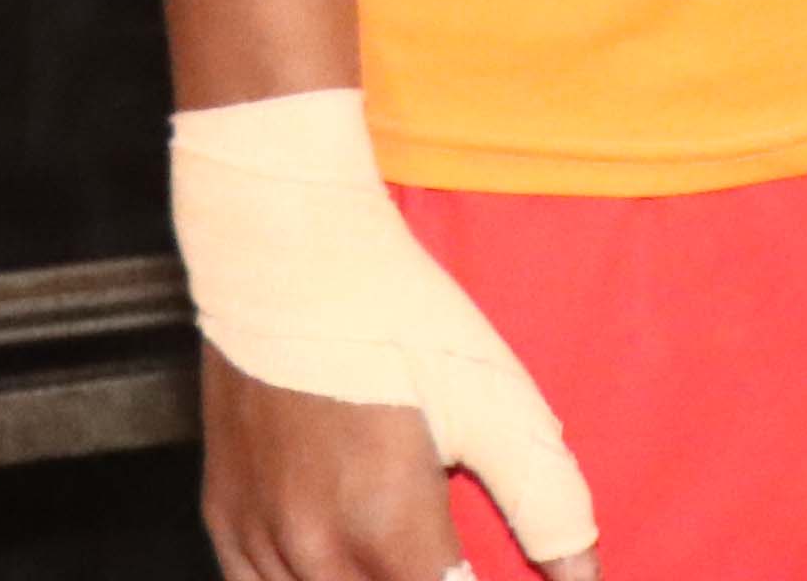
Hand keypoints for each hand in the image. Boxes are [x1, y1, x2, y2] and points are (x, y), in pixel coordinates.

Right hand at [200, 347, 559, 580]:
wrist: (283, 257)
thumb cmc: (399, 318)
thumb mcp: (495, 401)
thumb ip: (545, 499)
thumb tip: (582, 573)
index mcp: (385, 527)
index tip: (488, 569)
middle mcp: (313, 548)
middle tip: (453, 553)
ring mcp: (258, 536)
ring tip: (401, 555)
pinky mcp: (223, 515)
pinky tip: (340, 563)